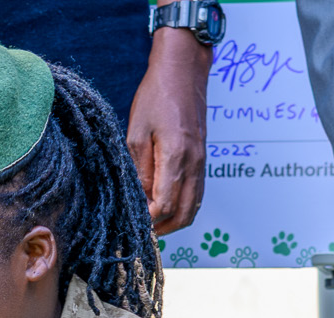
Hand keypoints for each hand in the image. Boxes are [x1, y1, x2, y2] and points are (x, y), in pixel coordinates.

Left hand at [128, 28, 213, 233]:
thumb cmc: (156, 96)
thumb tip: (140, 199)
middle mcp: (194, 164)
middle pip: (184, 215)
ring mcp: (201, 163)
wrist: (184, 70)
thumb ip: (139, 170)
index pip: (164, 206)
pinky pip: (197, 194)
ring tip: (151, 221)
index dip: (148, 221)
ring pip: (193, 208)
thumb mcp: (137, 133)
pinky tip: (164, 204)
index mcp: (176, 157)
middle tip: (140, 230)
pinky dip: (183, 207)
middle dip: (162, 228)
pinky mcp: (202, 159)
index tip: (131, 222)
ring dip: (174, 220)